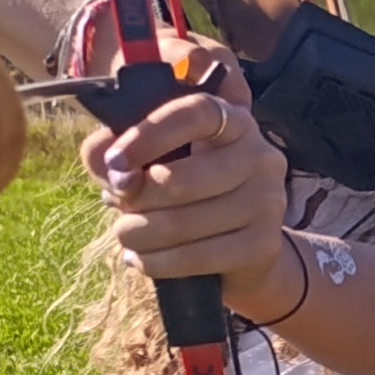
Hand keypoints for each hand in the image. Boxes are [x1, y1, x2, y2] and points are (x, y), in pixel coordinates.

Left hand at [84, 58, 287, 298]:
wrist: (238, 248)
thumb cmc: (184, 190)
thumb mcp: (148, 159)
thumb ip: (115, 149)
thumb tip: (107, 162)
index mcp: (232, 121)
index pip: (195, 113)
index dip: (149, 135)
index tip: (114, 162)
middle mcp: (260, 157)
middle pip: (179, 179)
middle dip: (134, 199)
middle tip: (118, 205)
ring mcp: (267, 202)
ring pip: (182, 223)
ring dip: (137, 234)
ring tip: (126, 235)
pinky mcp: (263, 245)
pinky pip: (194, 257)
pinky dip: (155, 262)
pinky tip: (142, 258)